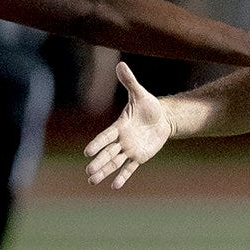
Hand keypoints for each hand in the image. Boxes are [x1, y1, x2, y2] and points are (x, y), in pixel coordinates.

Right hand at [84, 62, 170, 188]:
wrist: (161, 117)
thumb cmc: (148, 105)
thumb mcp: (139, 93)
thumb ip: (130, 82)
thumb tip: (121, 64)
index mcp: (119, 126)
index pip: (106, 136)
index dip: (98, 144)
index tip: (88, 152)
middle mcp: (121, 140)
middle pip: (108, 153)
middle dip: (99, 163)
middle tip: (89, 172)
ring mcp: (129, 150)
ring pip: (114, 163)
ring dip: (104, 172)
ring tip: (93, 181)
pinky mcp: (139, 157)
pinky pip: (129, 168)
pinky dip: (123, 177)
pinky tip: (115, 186)